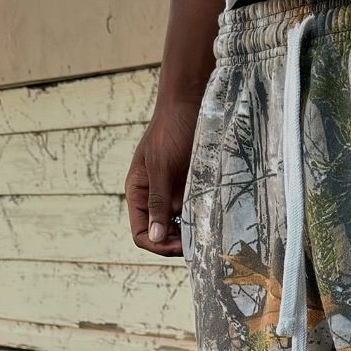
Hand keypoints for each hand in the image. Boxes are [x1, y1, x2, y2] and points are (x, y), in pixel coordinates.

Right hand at [126, 99, 200, 257]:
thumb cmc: (171, 130)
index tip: (180, 246)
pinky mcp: (190, 188)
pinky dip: (200, 221)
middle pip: (160, 235)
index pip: (140, 233)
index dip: (158, 245)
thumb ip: (157, 201)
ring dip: (190, 235)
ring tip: (207, 237)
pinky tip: (212, 222)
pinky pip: (193, 213)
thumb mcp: (162, 166)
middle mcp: (153, 197)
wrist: (191, 103)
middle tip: (198, 245)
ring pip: (178, 227)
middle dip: (176, 244)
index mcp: (138, 192)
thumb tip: (154, 237)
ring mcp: (172, 193)